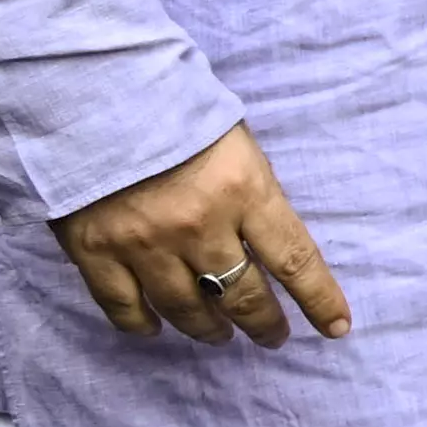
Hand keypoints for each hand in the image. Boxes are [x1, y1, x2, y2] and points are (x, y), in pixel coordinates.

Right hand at [55, 122, 349, 346]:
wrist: (90, 91)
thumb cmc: (174, 108)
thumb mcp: (235, 143)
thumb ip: (251, 194)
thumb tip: (266, 241)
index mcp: (244, 191)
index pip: (295, 260)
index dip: (319, 300)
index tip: (335, 326)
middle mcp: (199, 226)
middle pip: (241, 296)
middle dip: (264, 323)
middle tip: (272, 336)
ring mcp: (144, 243)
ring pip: (185, 309)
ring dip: (209, 329)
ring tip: (219, 334)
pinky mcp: (95, 252)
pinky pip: (123, 307)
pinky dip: (142, 324)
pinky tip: (155, 328)